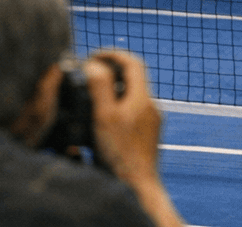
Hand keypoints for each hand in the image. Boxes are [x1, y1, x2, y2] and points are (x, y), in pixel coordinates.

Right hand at [87, 50, 163, 186]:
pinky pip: (132, 113)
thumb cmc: (121, 155)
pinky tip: (102, 120)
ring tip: (92, 96)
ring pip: (132, 97)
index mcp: (142, 98)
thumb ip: (99, 87)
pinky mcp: (146, 137)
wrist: (138, 187)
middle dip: (111, 72)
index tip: (94, 56)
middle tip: (90, 74)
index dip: (112, 54)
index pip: (132, 62)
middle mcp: (150, 108)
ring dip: (113, 91)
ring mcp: (151, 123)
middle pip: (132, 78)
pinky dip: (117, 109)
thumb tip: (94, 64)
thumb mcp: (104, 117)